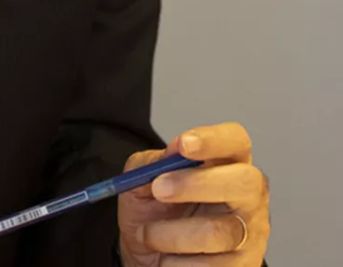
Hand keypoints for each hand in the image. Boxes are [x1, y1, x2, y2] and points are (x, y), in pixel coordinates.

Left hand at [118, 123, 269, 265]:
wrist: (148, 256)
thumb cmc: (153, 209)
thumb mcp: (142, 177)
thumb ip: (153, 163)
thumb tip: (171, 154)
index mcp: (226, 162)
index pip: (235, 140)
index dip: (213, 140)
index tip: (183, 144)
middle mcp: (248, 196)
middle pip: (244, 182)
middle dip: (195, 184)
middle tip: (158, 189)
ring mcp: (251, 234)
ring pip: (218, 231)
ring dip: (170, 234)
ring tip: (149, 234)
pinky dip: (176, 263)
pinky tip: (167, 258)